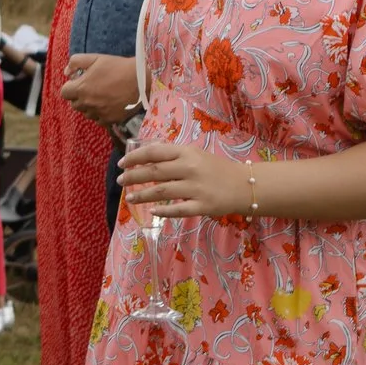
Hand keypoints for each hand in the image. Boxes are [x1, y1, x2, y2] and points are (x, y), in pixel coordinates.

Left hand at [60, 53, 139, 127]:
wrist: (141, 79)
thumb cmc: (117, 66)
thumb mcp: (95, 58)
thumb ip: (75, 62)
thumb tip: (67, 73)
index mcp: (81, 88)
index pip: (64, 93)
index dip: (70, 87)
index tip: (79, 83)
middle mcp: (87, 103)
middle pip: (74, 104)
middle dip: (79, 96)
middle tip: (91, 89)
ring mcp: (99, 113)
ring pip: (86, 113)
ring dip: (89, 106)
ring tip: (101, 97)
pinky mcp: (110, 120)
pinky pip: (99, 120)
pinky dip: (100, 114)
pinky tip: (108, 105)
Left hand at [119, 142, 249, 218]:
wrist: (245, 185)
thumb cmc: (215, 169)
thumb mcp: (195, 154)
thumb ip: (173, 155)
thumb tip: (145, 156)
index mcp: (187, 152)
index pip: (154, 152)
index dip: (135, 158)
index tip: (122, 164)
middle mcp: (190, 168)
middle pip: (154, 172)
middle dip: (133, 177)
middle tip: (120, 181)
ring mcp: (196, 188)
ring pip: (162, 192)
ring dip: (142, 195)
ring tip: (129, 198)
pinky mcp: (203, 206)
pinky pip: (178, 210)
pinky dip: (163, 211)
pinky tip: (152, 211)